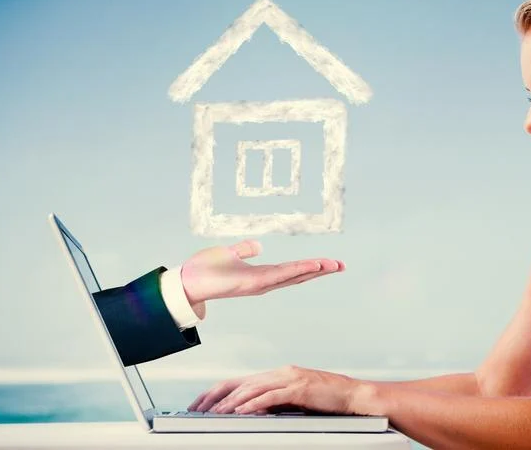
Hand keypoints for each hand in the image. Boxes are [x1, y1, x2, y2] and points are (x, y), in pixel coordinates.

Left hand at [180, 239, 343, 304]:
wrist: (188, 281)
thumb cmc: (206, 270)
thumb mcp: (229, 254)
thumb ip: (244, 250)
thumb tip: (258, 246)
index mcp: (262, 276)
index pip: (292, 271)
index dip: (312, 268)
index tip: (330, 263)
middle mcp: (265, 283)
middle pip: (299, 275)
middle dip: (321, 271)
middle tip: (342, 265)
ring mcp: (261, 284)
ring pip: (294, 276)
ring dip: (314, 270)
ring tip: (333, 265)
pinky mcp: (253, 283)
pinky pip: (280, 275)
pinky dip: (297, 270)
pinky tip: (312, 265)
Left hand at [188, 365, 369, 415]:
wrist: (353, 396)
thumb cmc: (327, 400)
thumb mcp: (295, 400)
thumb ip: (274, 402)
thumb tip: (250, 411)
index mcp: (278, 375)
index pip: (239, 381)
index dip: (216, 392)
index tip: (200, 404)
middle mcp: (280, 373)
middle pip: (239, 382)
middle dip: (215, 397)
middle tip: (198, 409)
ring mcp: (290, 378)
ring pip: (251, 388)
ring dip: (231, 402)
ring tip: (215, 413)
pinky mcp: (300, 388)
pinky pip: (271, 396)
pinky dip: (254, 403)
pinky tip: (241, 411)